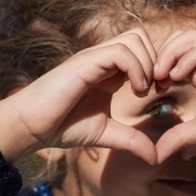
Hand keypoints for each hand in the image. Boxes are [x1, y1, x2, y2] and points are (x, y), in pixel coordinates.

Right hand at [0, 28, 158, 164]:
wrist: (34, 126)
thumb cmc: (64, 127)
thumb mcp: (107, 134)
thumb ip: (132, 141)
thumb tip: (156, 157)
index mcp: (110, 72)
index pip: (143, 50)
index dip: (159, 68)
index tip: (162, 93)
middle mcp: (103, 59)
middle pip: (142, 38)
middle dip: (158, 61)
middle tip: (158, 90)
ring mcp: (94, 58)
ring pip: (134, 39)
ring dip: (148, 63)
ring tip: (143, 91)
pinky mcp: (86, 62)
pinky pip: (120, 51)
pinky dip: (136, 67)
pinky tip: (135, 90)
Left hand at [152, 30, 195, 170]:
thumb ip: (178, 138)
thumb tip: (154, 155)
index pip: (175, 54)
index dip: (157, 66)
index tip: (147, 87)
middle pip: (180, 39)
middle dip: (160, 54)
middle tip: (149, 77)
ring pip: (192, 38)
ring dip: (171, 52)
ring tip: (160, 74)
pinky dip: (189, 59)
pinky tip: (176, 76)